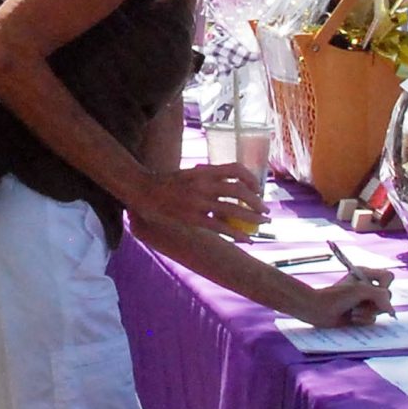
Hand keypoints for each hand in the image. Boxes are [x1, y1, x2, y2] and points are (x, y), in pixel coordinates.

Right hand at [139, 163, 264, 233]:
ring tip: (263, 223)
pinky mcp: (192, 218)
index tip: (258, 189)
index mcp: (204, 171)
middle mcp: (203, 184)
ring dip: (253, 217)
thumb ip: (205, 177)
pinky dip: (237, 233)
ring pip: (233, 209)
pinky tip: (247, 239)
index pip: (235, 169)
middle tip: (265, 211)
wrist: (142, 190)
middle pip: (239, 190)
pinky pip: (220, 226)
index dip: (251, 179)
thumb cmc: (165, 183)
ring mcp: (198, 201)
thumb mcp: (188, 173)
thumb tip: (223, 183)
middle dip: (257, 202)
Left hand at [300, 277, 392, 327]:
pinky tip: (351, 318)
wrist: (318, 310)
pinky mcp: (361, 314)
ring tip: (353, 312)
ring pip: (380, 310)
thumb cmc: (336, 296)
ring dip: (366, 313)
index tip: (374, 292)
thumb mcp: (361, 291)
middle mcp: (368, 287)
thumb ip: (380, 296)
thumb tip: (391, 310)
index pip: (388, 277)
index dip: (385, 286)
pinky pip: (373, 320)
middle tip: (360, 304)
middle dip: (374, 303)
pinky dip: (363, 320)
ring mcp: (365, 301)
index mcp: (366, 274)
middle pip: (387, 296)